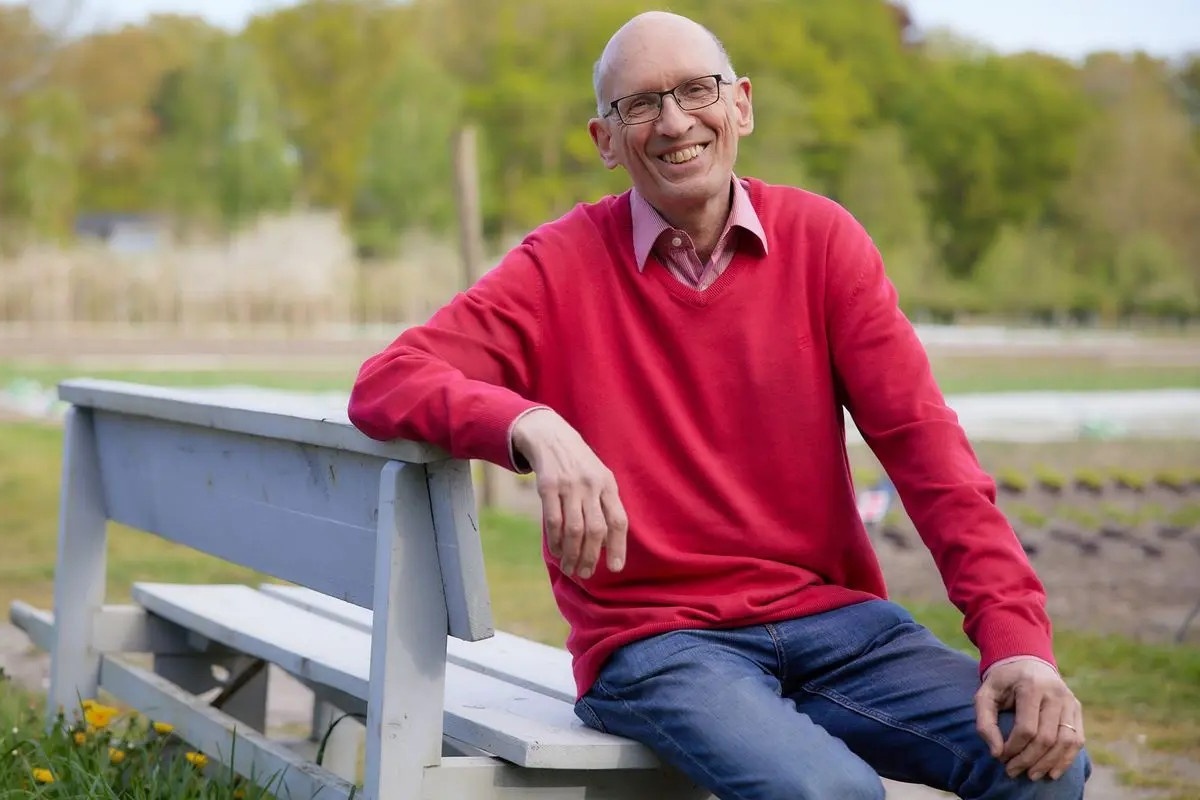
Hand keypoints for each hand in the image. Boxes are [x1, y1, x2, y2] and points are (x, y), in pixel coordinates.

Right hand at [512, 409, 627, 578]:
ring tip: (570, 568)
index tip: (615, 568)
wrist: (550, 436)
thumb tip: (608, 544)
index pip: (618, 521)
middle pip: (596, 530)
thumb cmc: (578, 465)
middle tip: (585, 574)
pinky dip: (555, 541)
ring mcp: (569, 485)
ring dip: (572, 554)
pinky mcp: (548, 485)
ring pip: (574, 529)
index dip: (618, 547)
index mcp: (608, 485)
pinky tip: (556, 551)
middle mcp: (591, 485)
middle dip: (591, 557)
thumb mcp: (599, 478)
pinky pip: (553, 520)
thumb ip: (605, 506)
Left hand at [975, 659, 1084, 781]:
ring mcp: (1069, 701)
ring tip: (1031, 775)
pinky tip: (1052, 772)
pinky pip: (1077, 740)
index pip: (1026, 728)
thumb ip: (984, 722)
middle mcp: (1055, 693)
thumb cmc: (1003, 681)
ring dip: (1049, 764)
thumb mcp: (985, 694)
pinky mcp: (1077, 708)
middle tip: (1012, 772)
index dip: (1013, 748)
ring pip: (1066, 742)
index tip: (1000, 758)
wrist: (1026, 660)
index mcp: (1031, 686)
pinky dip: (1066, 759)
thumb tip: (996, 753)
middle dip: (1028, 760)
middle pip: (1046, 738)